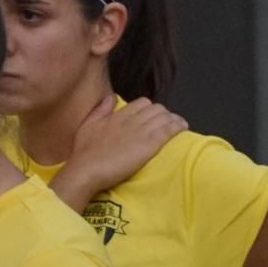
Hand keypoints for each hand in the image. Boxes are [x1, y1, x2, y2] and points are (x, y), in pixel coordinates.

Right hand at [54, 96, 186, 202]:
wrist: (87, 169)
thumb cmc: (85, 152)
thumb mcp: (88, 125)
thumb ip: (101, 110)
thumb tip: (111, 97)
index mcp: (119, 115)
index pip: (142, 103)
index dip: (150, 109)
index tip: (153, 117)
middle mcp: (132, 119)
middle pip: (156, 108)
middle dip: (164, 114)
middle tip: (167, 123)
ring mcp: (142, 131)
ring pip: (165, 117)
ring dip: (174, 119)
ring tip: (180, 125)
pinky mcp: (149, 144)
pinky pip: (168, 129)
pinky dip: (178, 126)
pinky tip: (183, 128)